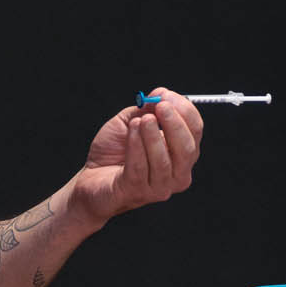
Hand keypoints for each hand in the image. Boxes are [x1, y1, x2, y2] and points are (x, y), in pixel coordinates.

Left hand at [70, 89, 202, 228]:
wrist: (91, 178)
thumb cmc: (113, 151)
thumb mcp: (131, 122)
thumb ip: (147, 109)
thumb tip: (160, 94)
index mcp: (180, 154)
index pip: (195, 132)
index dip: (184, 111)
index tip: (167, 95)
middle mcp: (176, 173)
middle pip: (187, 150)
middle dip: (175, 125)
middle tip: (161, 106)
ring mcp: (159, 187)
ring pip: (163, 161)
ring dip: (152, 136)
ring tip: (140, 120)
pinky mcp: (137, 192)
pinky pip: (139, 168)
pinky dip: (136, 146)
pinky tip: (131, 131)